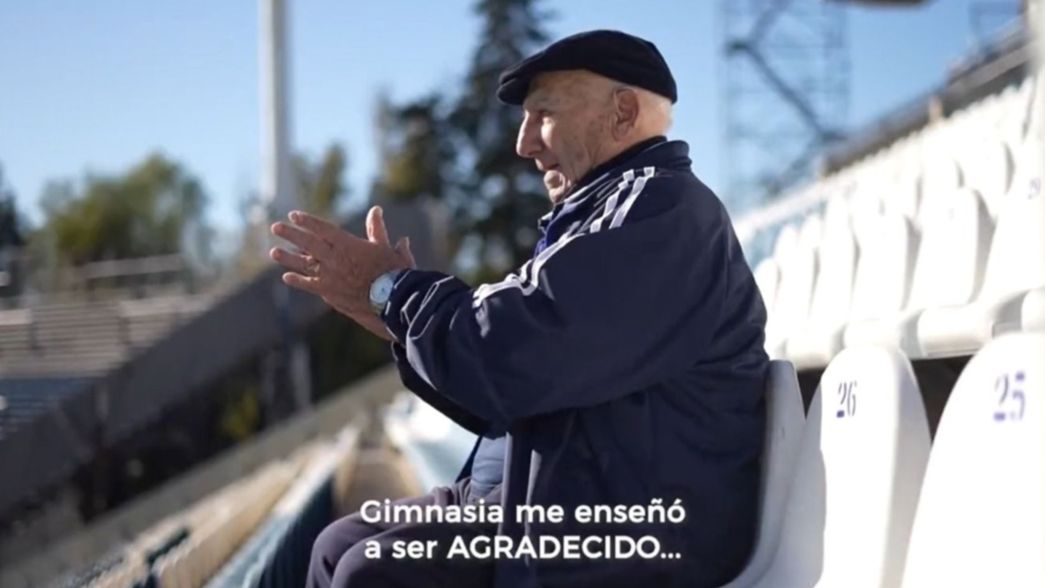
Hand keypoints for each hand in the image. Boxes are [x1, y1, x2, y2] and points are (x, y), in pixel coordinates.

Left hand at [269, 206, 414, 337]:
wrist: (391, 298)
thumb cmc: (392, 271)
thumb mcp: (385, 246)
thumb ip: (376, 228)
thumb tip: (376, 210)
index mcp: (348, 244)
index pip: (323, 229)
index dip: (307, 221)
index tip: (294, 215)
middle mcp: (335, 258)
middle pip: (308, 243)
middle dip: (291, 234)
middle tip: (275, 227)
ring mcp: (330, 275)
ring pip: (304, 264)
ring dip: (287, 257)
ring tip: (274, 252)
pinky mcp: (329, 292)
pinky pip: (309, 285)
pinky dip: (298, 280)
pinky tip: (286, 277)